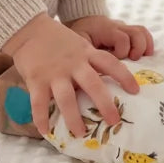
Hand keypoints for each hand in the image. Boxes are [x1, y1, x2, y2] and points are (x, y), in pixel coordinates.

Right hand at [2, 13, 138, 137]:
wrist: (28, 29)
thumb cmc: (56, 40)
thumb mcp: (78, 44)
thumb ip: (89, 61)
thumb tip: (104, 84)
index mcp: (86, 53)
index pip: (111, 63)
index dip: (125, 76)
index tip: (135, 91)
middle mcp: (73, 64)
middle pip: (93, 84)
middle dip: (105, 104)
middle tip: (114, 121)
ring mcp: (54, 73)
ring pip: (67, 98)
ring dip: (74, 118)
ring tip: (80, 133)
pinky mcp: (37, 79)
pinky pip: (39, 102)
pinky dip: (42, 118)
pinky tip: (45, 131)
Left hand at [68, 14, 153, 60]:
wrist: (81, 21)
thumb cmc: (79, 34)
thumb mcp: (78, 42)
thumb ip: (86, 54)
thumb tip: (93, 72)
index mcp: (105, 29)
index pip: (122, 39)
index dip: (121, 52)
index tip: (112, 61)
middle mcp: (117, 26)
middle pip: (137, 33)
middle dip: (138, 49)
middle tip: (132, 61)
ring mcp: (124, 28)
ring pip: (142, 32)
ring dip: (145, 47)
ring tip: (140, 60)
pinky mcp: (128, 32)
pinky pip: (143, 34)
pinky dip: (147, 44)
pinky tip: (145, 56)